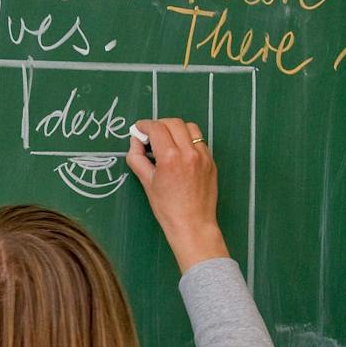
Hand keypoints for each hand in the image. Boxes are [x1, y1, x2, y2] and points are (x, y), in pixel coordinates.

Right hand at [126, 117, 229, 272]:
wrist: (192, 224)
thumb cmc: (168, 208)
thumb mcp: (146, 183)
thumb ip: (137, 158)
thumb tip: (135, 142)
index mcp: (170, 158)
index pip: (157, 128)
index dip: (145, 125)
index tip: (139, 129)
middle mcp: (188, 153)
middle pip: (173, 123)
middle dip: (159, 124)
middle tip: (150, 134)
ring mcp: (203, 156)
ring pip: (189, 127)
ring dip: (175, 128)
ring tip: (167, 140)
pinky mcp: (211, 161)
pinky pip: (199, 141)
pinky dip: (187, 139)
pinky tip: (180, 151)